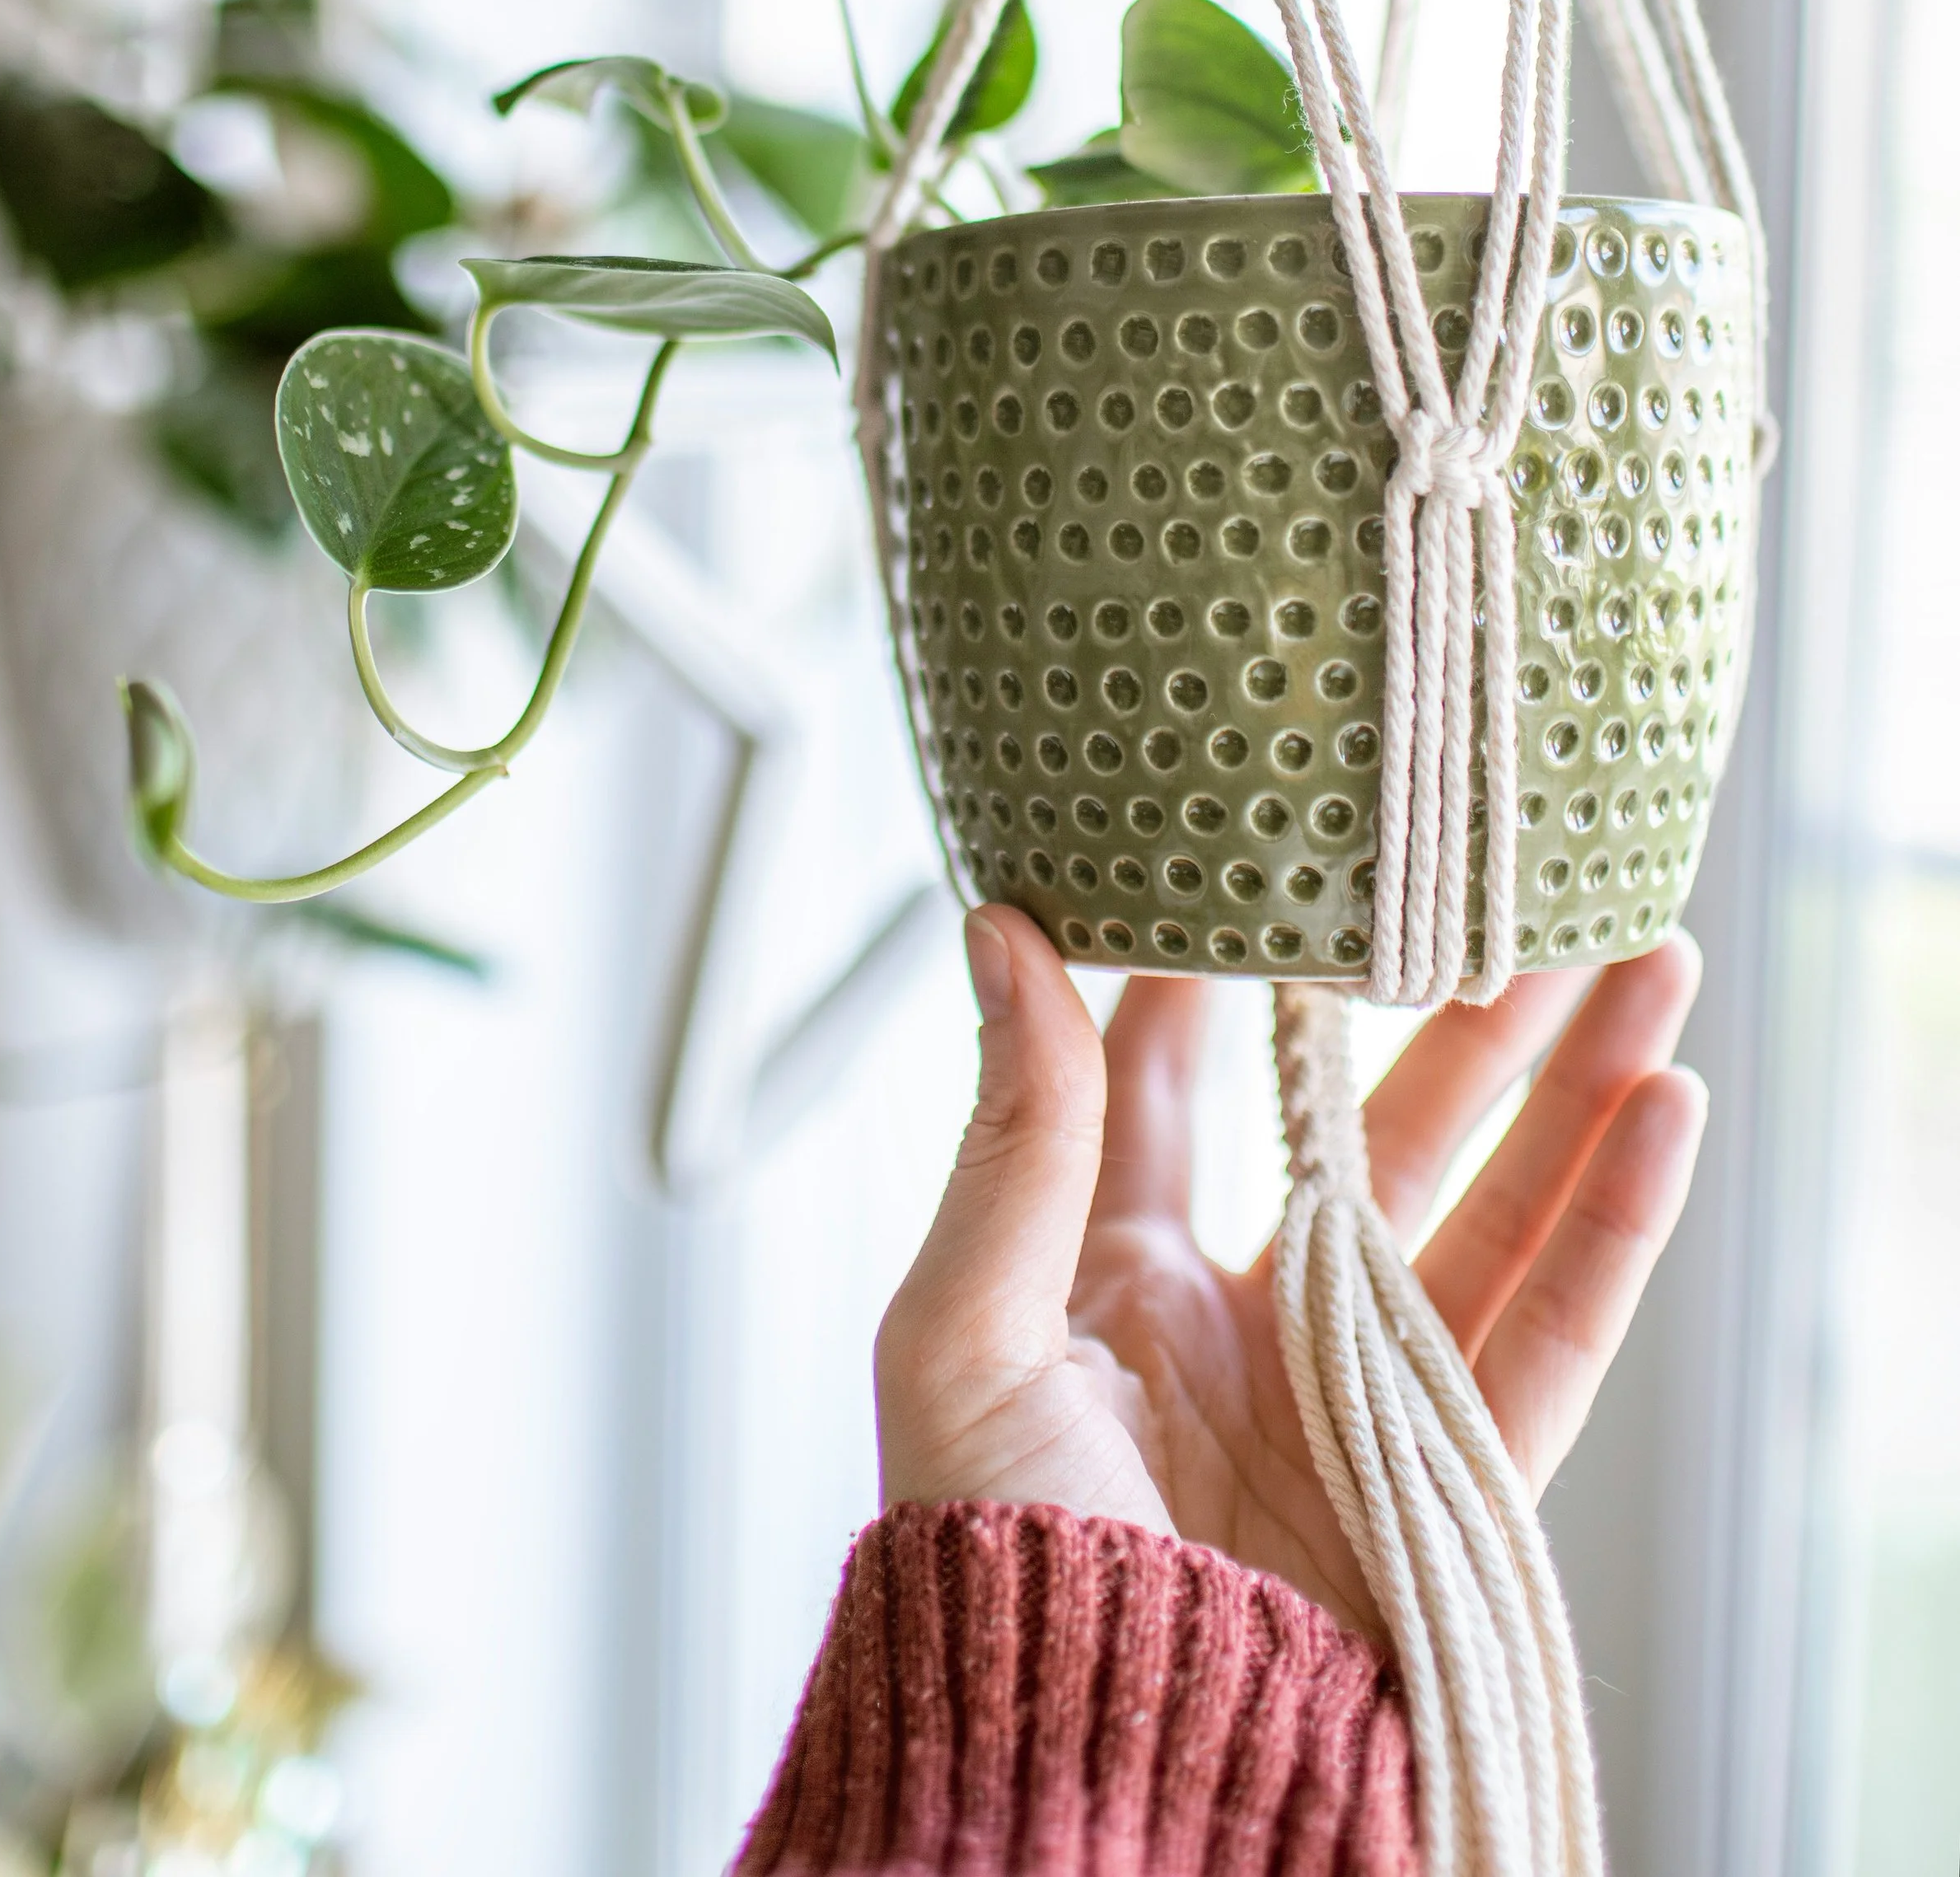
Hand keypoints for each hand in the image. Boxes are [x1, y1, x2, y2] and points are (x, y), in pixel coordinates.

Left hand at [875, 904, 1706, 1640]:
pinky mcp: (1444, 1478)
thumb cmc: (992, 1572)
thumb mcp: (967, 1331)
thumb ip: (1015, 1136)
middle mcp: (1246, 1317)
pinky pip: (1548, 1334)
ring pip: (1490, 1207)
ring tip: (1640, 963)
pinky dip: (1612, 1227)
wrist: (1095, 1772)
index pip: (1185, 1083)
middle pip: (1378, 1129)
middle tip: (1520, 893)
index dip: (1233, 972)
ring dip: (1573, 1087)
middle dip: (1458, 1013)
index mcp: (1116, 1275)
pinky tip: (1660, 1114)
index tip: (1282, 855)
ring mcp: (1354, 1392)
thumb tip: (1004, 935)